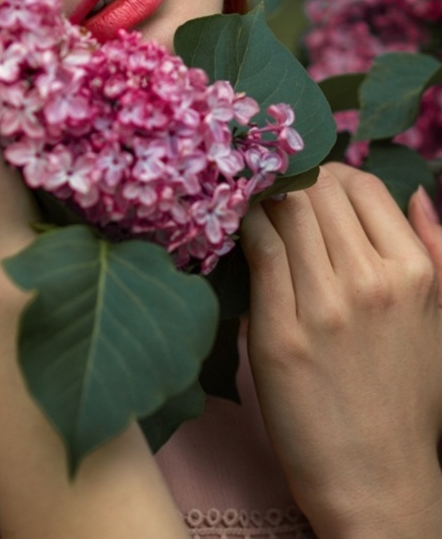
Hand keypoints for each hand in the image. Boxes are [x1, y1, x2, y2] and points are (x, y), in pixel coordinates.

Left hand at [242, 164, 441, 537]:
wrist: (378, 480)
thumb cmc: (404, 397)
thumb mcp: (437, 320)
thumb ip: (435, 250)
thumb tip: (418, 192)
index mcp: (414, 274)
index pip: (361, 183)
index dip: (326, 174)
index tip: (302, 184)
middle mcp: (372, 282)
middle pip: (317, 189)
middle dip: (288, 180)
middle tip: (265, 189)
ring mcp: (326, 307)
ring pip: (283, 210)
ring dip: (259, 197)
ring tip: (245, 204)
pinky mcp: (280, 333)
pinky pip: (256, 249)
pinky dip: (242, 226)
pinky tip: (233, 229)